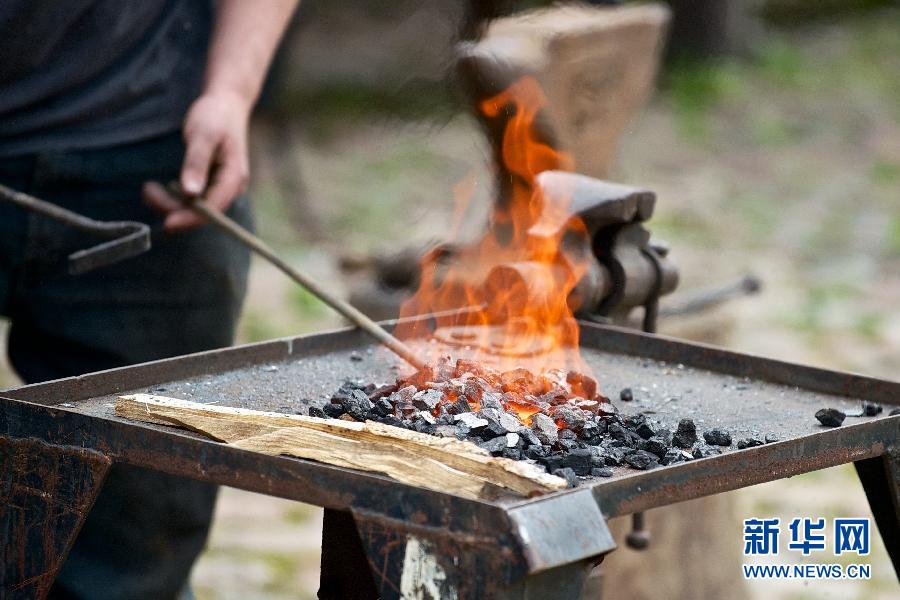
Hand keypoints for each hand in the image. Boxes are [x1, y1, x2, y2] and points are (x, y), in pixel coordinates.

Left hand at [143, 91, 250, 230]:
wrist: (226, 103)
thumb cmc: (215, 116)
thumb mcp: (203, 135)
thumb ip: (196, 163)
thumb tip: (190, 193)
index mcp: (234, 178)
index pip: (214, 208)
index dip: (191, 218)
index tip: (167, 223)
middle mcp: (230, 187)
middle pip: (202, 211)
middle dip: (174, 208)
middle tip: (147, 192)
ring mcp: (220, 186)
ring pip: (194, 207)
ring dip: (169, 203)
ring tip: (148, 188)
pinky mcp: (210, 183)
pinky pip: (191, 199)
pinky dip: (172, 197)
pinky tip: (156, 187)